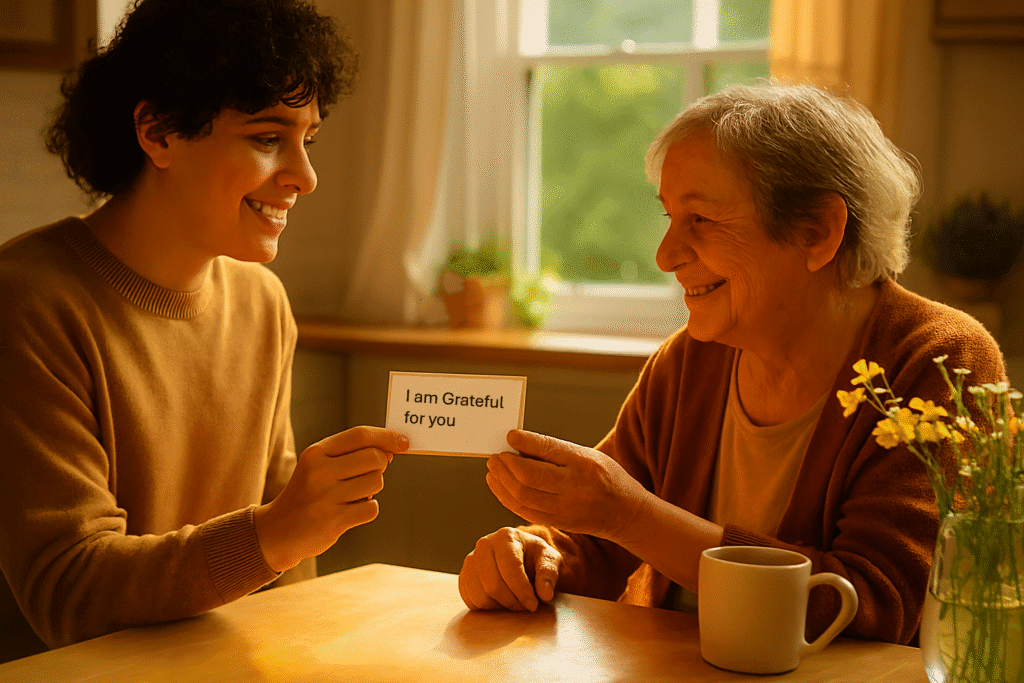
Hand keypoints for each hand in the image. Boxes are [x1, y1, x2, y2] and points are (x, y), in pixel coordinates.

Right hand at [254, 426, 407, 571]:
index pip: (360, 435)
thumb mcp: (319, 466)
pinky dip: (367, 510)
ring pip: (376, 483)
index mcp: (316, 452)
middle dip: (379, 467)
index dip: (387, 436)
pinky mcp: (333, 521)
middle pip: (375, 458)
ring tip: (350, 497)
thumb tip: (392, 450)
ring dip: (371, 491)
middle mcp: (320, 471)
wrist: (277, 532)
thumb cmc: (308, 494)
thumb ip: (351, 454)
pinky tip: (348, 512)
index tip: (405, 441)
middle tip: (364, 477)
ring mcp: (326, 497)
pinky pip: (371, 508)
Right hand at [459, 527, 560, 610]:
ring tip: (515, 603)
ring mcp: (470, 560)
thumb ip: (549, 574)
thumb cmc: (535, 558)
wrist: (521, 557)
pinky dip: (488, 608)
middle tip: (525, 607)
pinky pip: (471, 600)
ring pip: (481, 596)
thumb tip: (545, 594)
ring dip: (500, 607)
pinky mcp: (464, 577)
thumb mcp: (549, 560)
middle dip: (512, 602)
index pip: (510, 568)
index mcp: (506, 536)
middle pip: (493, 585)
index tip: (533, 605)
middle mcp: (484, 544)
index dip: (522, 591)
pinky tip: (502, 602)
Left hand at [486, 430, 651, 541]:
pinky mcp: (557, 522)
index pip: (549, 451)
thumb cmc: (605, 476)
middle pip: (530, 478)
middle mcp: (574, 488)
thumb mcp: (587, 455)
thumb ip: (554, 450)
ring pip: (523, 497)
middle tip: (495, 455)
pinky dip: (507, 498)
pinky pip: (524, 511)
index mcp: (583, 465)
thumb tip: (518, 442)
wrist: (626, 513)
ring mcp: (564, 509)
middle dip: (506, 466)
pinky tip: (499, 486)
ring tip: (493, 468)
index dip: (525, 443)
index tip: (509, 436)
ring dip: (502, 482)